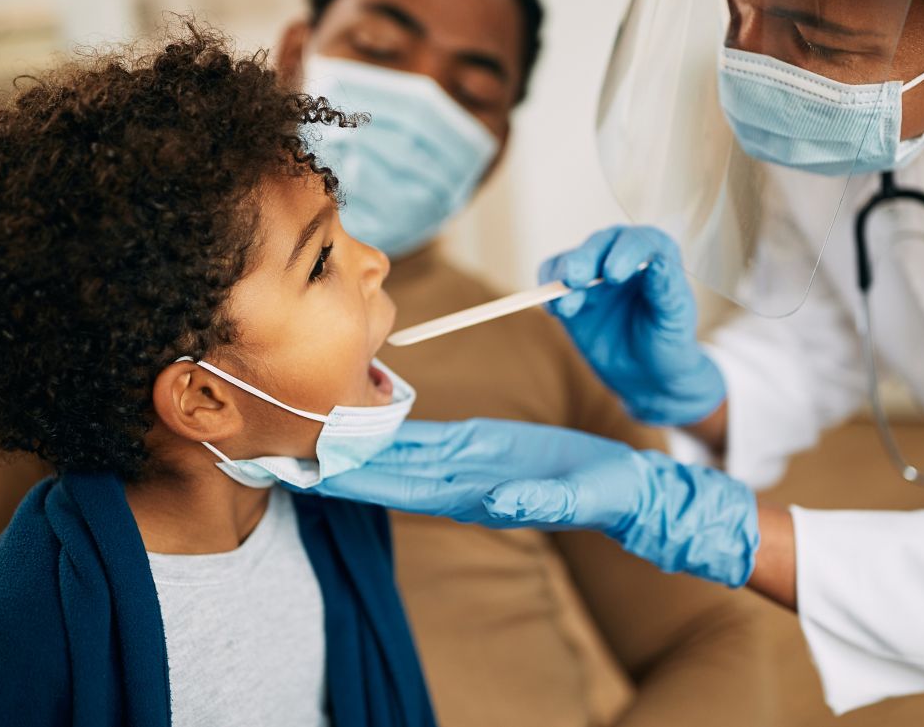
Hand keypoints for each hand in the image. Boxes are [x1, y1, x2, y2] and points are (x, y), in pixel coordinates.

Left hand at [305, 418, 758, 586]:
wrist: (630, 489)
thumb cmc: (609, 496)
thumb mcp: (580, 498)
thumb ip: (539, 503)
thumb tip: (496, 505)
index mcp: (481, 497)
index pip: (407, 490)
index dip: (363, 482)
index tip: (320, 474)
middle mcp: (465, 483)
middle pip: (392, 472)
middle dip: (345, 464)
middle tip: (294, 448)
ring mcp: (472, 465)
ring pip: (404, 453)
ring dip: (362, 445)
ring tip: (317, 428)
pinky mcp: (484, 444)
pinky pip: (431, 437)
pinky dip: (397, 429)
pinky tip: (369, 418)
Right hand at [538, 225, 725, 426]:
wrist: (646, 372)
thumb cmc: (668, 340)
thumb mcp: (675, 318)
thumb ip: (666, 289)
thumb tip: (658, 262)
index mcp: (654, 253)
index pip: (638, 242)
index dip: (625, 254)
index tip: (614, 275)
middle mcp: (621, 253)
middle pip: (599, 245)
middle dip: (584, 260)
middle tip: (576, 279)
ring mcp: (592, 271)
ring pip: (570, 261)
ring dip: (562, 279)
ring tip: (566, 307)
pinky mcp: (570, 291)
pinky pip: (551, 280)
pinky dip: (548, 293)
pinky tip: (555, 311)